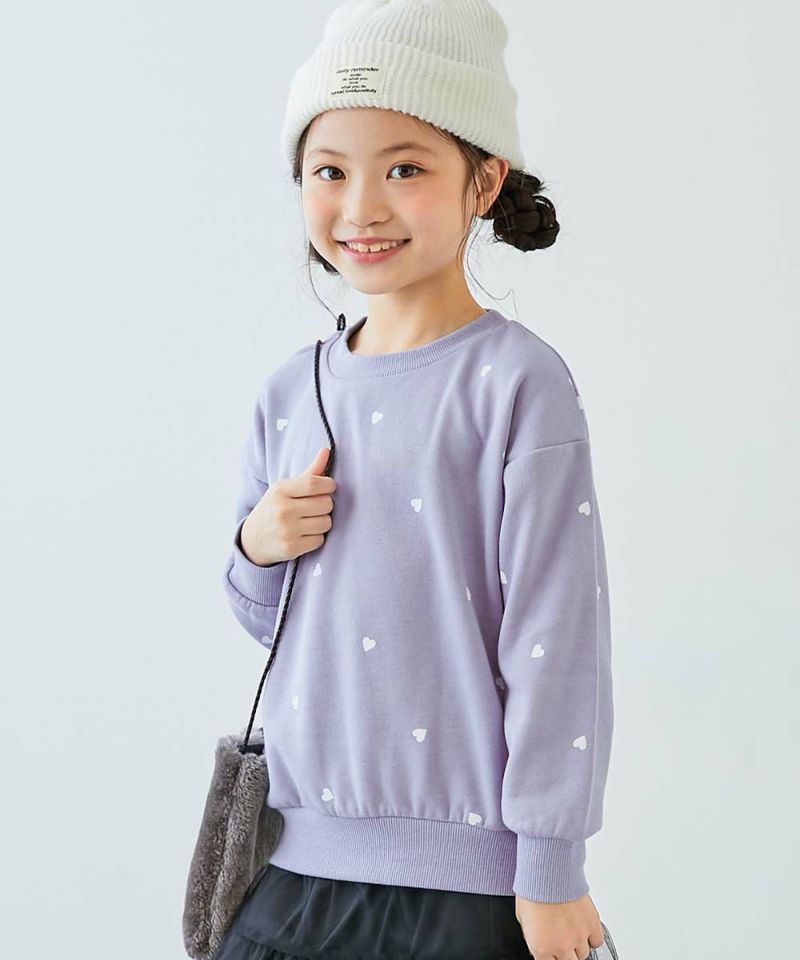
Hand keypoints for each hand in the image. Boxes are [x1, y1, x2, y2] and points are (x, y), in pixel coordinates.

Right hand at [241, 446, 335, 565]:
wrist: (252, 540)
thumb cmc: (274, 508)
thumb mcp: (285, 488)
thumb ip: (309, 472)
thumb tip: (327, 451)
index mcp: (280, 490)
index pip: (314, 483)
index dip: (329, 485)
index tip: (328, 487)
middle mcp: (282, 510)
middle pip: (326, 503)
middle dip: (326, 504)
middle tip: (315, 507)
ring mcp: (287, 530)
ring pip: (326, 523)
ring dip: (323, 522)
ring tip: (310, 521)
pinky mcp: (291, 548)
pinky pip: (320, 540)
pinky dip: (316, 538)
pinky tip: (304, 535)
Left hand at [514, 892, 604, 958]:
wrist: (547, 871)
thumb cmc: (532, 889)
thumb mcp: (522, 918)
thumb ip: (533, 936)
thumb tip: (538, 942)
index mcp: (541, 947)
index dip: (550, 955)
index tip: (550, 950)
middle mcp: (561, 945)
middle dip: (564, 954)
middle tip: (561, 942)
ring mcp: (578, 936)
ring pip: (583, 953)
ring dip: (577, 944)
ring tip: (570, 930)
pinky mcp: (592, 923)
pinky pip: (597, 941)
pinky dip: (591, 937)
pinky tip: (584, 928)